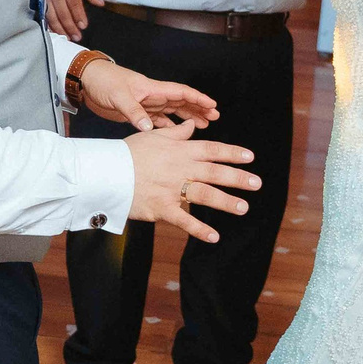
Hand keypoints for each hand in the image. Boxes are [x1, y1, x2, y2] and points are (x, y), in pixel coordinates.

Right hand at [44, 0, 102, 41]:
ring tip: (66, 37)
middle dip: (70, 27)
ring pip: (52, 16)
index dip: (79, 17)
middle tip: (77, 37)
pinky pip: (44, 13)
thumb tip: (100, 4)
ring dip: (59, 28)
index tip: (84, 26)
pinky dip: (49, 23)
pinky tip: (53, 30)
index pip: (74, 5)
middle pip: (63, 13)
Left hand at [78, 61, 216, 130]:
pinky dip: (169, 126)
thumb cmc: (104, 82)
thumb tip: (149, 128)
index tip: (212, 105)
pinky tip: (178, 133)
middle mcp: (153, 96)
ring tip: (203, 125)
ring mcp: (146, 104)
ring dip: (188, 117)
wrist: (88, 82)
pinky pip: (158, 120)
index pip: (181, 92)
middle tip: (214, 117)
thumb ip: (134, 112)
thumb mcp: (119, 97)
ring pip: (173, 111)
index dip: (197, 98)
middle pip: (182, 102)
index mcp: (152, 89)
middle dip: (199, 109)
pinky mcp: (138, 113)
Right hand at [124, 120, 258, 241]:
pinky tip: (214, 237)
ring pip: (205, 195)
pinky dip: (199, 229)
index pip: (212, 150)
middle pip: (215, 173)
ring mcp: (172, 189)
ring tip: (243, 208)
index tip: (250, 157)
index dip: (233, 153)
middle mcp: (180, 169)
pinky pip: (184, 220)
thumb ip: (176, 133)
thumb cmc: (127, 153)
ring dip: (226, 202)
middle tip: (257, 184)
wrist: (105, 172)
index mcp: (180, 151)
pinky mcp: (162, 208)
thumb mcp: (152, 137)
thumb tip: (192, 127)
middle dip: (238, 178)